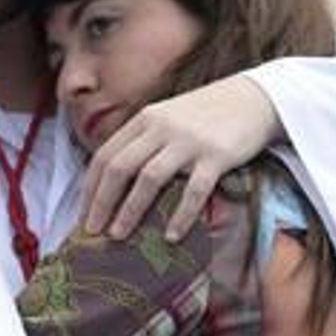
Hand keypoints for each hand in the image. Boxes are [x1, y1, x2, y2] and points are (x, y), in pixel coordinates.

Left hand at [81, 75, 279, 241]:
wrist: (253, 98)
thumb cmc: (206, 116)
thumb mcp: (167, 119)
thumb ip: (143, 142)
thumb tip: (115, 185)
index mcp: (144, 119)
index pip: (105, 155)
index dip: (90, 188)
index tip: (82, 216)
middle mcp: (161, 127)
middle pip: (119, 167)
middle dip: (101, 203)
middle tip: (92, 232)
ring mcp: (188, 140)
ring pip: (149, 178)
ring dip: (130, 211)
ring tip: (119, 236)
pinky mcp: (216, 155)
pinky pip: (193, 190)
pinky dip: (180, 215)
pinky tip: (171, 236)